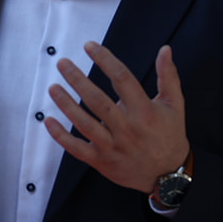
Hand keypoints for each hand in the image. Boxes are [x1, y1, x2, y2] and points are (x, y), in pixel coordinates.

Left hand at [44, 42, 187, 193]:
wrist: (168, 175)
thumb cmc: (169, 135)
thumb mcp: (174, 105)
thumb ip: (168, 76)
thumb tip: (165, 49)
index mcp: (144, 111)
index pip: (122, 79)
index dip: (104, 60)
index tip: (89, 46)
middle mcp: (127, 128)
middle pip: (97, 100)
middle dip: (78, 80)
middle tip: (62, 63)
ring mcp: (112, 146)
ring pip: (84, 123)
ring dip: (66, 104)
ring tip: (53, 87)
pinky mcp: (101, 160)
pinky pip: (76, 148)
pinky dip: (60, 136)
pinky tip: (48, 121)